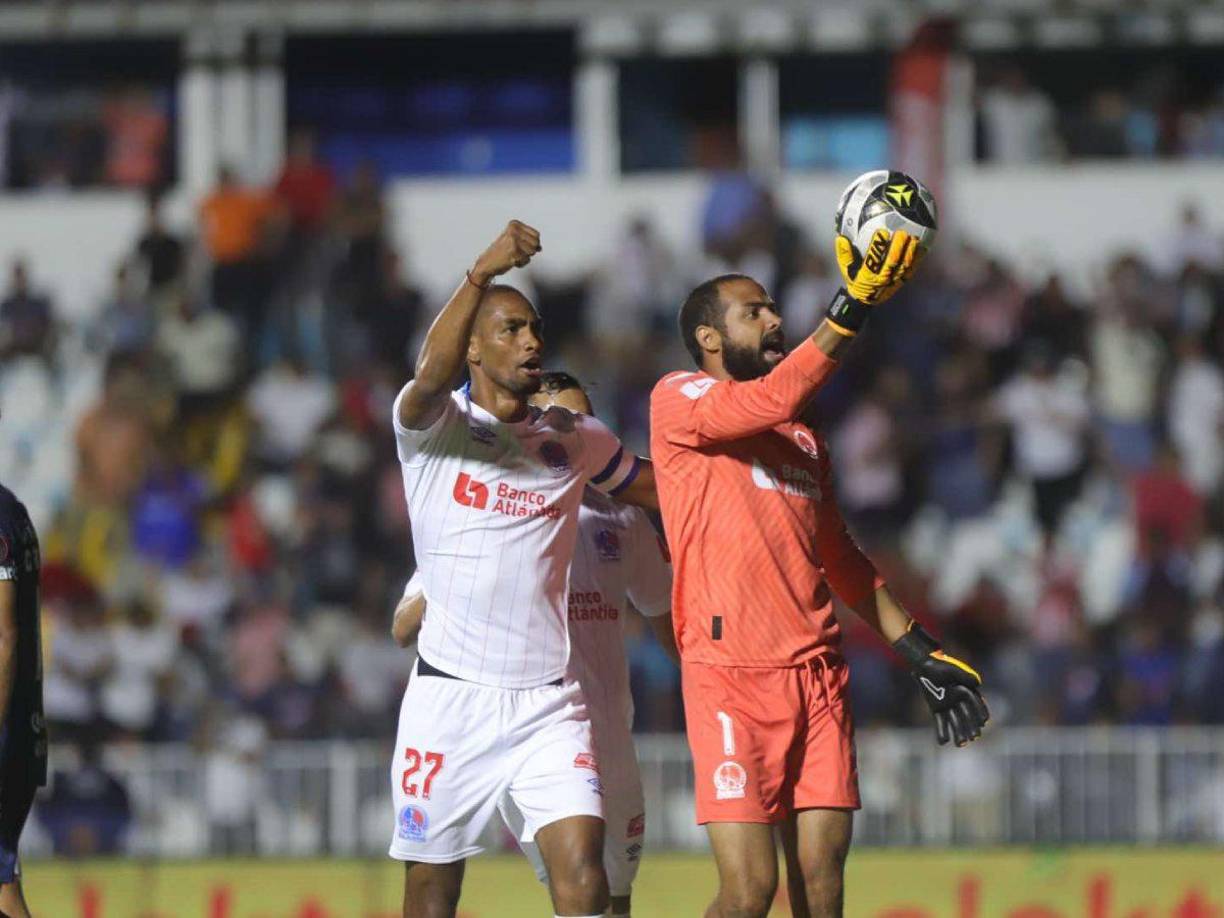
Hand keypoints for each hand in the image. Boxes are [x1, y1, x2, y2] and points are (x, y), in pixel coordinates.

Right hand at [470, 220, 541, 285]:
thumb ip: (529, 242)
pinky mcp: (513, 251)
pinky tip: (511, 261)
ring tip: (513, 256)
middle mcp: (513, 229)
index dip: (532, 244)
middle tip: (515, 252)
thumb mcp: (515, 241)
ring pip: (533, 252)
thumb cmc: (501, 253)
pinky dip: (521, 263)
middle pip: (536, 243)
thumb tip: (540, 248)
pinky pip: (527, 260)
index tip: (520, 246)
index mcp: (514, 224)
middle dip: (529, 251)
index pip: (536, 235)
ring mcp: (513, 240)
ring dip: (524, 257)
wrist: (486, 263)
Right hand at [834, 228, 922, 305]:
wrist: (866, 300)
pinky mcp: (902, 282)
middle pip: (892, 262)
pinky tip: (922, 246)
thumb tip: (841, 238)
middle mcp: (882, 280)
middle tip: (901, 232)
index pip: (873, 260)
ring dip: (910, 252)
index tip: (881, 232)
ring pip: (904, 266)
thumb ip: (844, 255)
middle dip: (897, 247)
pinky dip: (917, 259)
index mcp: (867, 276)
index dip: (877, 246)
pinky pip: (912, 270)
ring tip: (913, 237)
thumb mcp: (845, 270)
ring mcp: (894, 281)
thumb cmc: (855, 280)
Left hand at [893, 622, 988, 746]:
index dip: (980, 713)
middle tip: (973, 738)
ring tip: (960, 744)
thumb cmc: (940, 665)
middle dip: (970, 728)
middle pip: (967, 716)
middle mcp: (959, 701)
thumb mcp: (953, 669)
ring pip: (955, 722)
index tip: (983, 723)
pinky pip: (940, 721)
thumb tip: (978, 683)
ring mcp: (948, 705)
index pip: (976, 704)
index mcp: (966, 691)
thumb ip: (965, 676)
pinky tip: (943, 742)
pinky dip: (941, 731)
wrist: (923, 665)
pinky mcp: (936, 708)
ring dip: (958, 733)